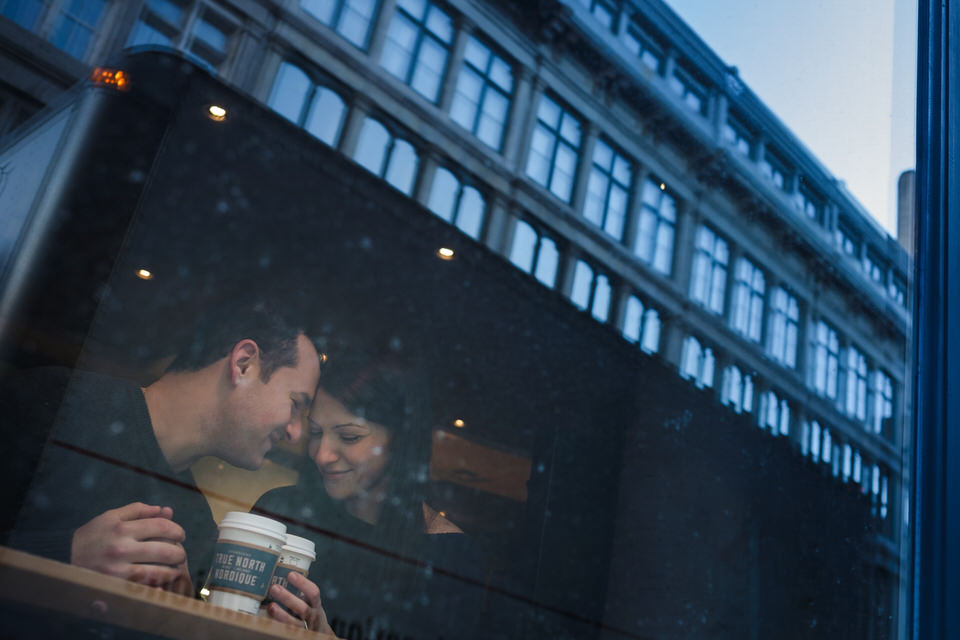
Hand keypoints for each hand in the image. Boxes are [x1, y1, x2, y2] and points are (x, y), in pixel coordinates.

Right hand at [70, 502, 187, 587]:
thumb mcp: (111, 517)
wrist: (64, 559)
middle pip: (163, 550)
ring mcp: (118, 569)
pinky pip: (143, 588)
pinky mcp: (115, 585)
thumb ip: (138, 511)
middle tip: (180, 553)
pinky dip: (158, 586)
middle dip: (178, 552)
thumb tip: (165, 510)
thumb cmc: (92, 535)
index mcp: (121, 528)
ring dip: (172, 570)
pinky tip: (164, 582)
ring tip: (176, 568)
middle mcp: (121, 548)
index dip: (176, 529)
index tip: (180, 535)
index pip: (160, 526)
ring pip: (157, 571)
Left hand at [265, 571, 336, 635]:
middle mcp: (312, 617)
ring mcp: (305, 629)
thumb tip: (282, 573)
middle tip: (274, 587)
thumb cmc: (311, 614)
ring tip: (270, 606)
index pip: (313, 593)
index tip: (291, 574)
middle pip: (302, 608)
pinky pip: (285, 631)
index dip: (303, 583)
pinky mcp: (295, 636)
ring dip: (281, 615)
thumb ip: (302, 593)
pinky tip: (266, 621)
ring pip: (293, 623)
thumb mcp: (312, 603)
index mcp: (316, 605)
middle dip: (288, 598)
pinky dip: (276, 626)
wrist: (320, 635)